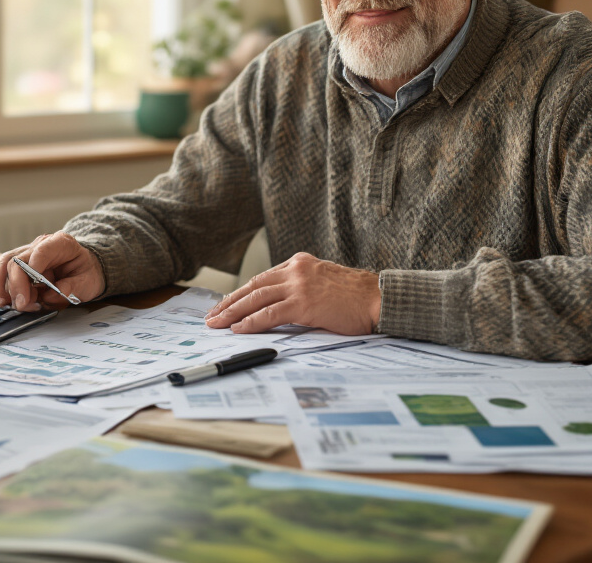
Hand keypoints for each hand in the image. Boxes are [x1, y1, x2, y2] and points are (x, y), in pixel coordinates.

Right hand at [0, 231, 105, 311]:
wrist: (84, 269)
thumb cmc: (86, 273)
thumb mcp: (89, 282)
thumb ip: (73, 288)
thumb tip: (50, 295)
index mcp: (61, 243)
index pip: (42, 250)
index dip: (34, 269)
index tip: (35, 288)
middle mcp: (40, 245)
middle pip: (17, 261)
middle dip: (16, 286)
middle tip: (23, 305)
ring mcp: (27, 254)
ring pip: (3, 265)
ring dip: (5, 288)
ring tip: (15, 305)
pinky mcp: (18, 265)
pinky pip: (1, 272)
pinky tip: (4, 300)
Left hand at [204, 252, 379, 334]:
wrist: (378, 298)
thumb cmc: (356, 296)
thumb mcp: (323, 282)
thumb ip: (301, 287)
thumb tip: (278, 306)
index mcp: (300, 263)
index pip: (263, 278)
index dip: (242, 293)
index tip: (228, 304)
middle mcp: (296, 270)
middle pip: (254, 285)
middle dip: (230, 302)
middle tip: (213, 314)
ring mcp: (299, 285)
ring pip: (256, 298)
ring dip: (233, 312)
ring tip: (217, 323)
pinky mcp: (304, 303)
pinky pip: (269, 313)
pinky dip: (251, 322)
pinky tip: (239, 328)